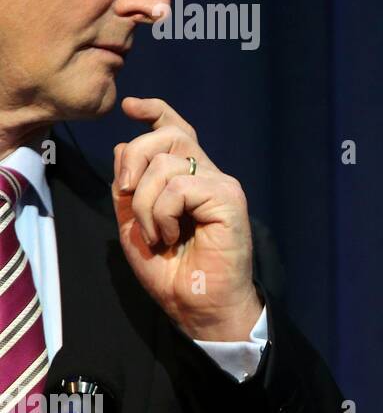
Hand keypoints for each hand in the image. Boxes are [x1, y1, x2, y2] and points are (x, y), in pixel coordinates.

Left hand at [111, 96, 261, 341]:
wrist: (198, 305)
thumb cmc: (171, 271)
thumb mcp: (135, 223)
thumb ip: (129, 187)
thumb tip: (124, 146)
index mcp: (188, 178)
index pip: (176, 130)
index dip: (155, 111)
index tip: (131, 107)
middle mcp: (208, 175)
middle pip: (167, 135)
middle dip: (135, 159)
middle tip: (126, 194)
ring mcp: (221, 184)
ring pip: (166, 162)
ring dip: (144, 203)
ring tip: (156, 234)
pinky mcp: (229, 198)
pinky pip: (178, 187)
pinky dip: (161, 214)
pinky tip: (170, 236)